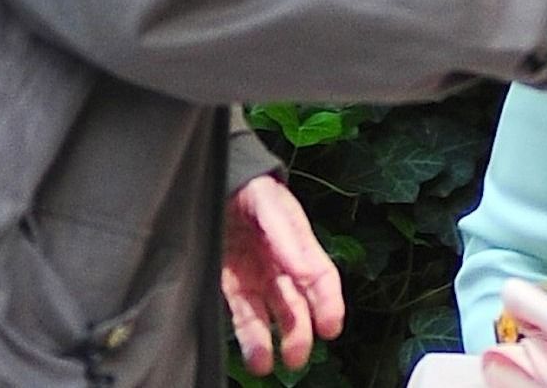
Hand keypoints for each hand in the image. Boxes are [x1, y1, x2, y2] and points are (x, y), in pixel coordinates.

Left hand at [221, 173, 344, 375]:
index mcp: (298, 242)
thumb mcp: (268, 202)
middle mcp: (281, 264)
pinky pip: (244, 315)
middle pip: (297, 304)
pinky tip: (255, 356)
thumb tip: (305, 271)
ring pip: (271, 316)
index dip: (329, 303)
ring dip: (271, 341)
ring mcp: (257, 276)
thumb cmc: (248, 187)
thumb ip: (285, 234)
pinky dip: (250, 337)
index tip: (330, 327)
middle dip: (299, 332)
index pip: (321, 277)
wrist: (215, 182)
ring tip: (266, 364)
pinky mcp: (232, 284)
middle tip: (297, 356)